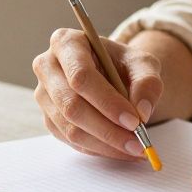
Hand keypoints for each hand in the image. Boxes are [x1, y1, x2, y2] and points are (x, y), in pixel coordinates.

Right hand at [32, 28, 162, 160]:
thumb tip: (141, 112)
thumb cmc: (123, 64)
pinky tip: (120, 149)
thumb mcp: (143, 64)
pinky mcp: (49, 118)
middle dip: (107, 129)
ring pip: (70, 128)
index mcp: (66, 42)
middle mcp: (47, 67)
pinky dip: (98, 149)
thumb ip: (147, 82)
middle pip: (71, 105)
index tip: (134, 120)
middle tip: (137, 142)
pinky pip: (71, 141)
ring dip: (105, 144)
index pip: (81, 76)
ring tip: (134, 148)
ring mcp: (44, 95)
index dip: (107, 102)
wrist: (112, 73)